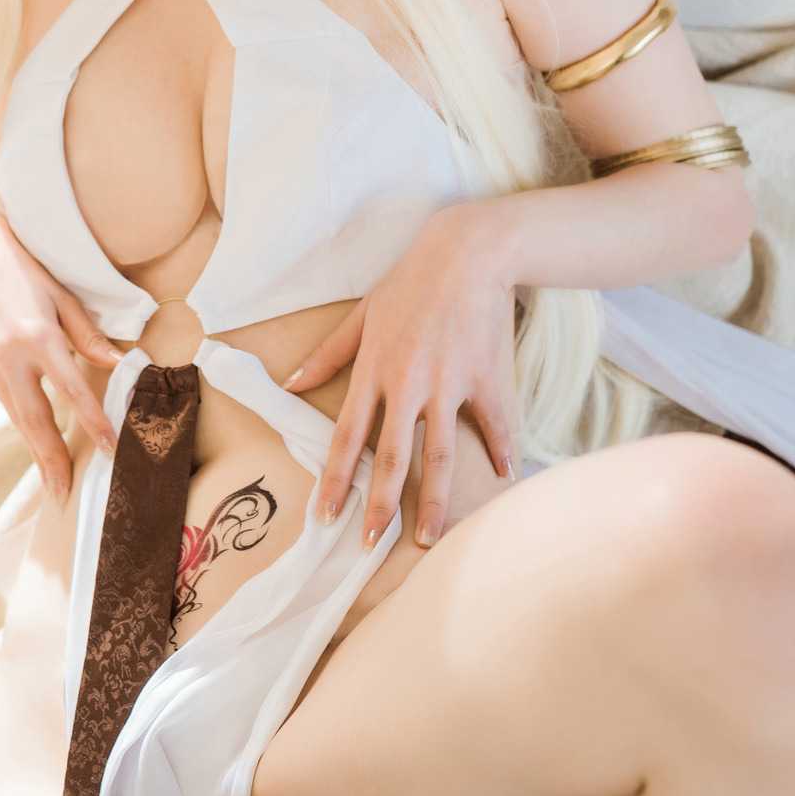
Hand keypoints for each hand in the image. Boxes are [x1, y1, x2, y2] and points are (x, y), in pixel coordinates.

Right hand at [0, 209, 121, 503]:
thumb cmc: (27, 267)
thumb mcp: (63, 295)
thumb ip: (88, 334)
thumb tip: (118, 364)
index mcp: (36, 335)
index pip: (71, 389)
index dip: (92, 421)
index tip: (109, 448)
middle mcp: (10, 356)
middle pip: (34, 418)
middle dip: (51, 459)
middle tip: (64, 494)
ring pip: (17, 417)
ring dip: (35, 452)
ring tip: (53, 483)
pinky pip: (8, 404)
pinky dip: (24, 429)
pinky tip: (37, 447)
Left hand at [280, 202, 517, 548]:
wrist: (468, 251)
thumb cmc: (410, 281)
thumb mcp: (362, 315)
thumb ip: (328, 355)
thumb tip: (292, 383)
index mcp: (373, 371)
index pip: (347, 437)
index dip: (335, 481)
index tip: (326, 517)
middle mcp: (407, 385)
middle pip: (390, 458)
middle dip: (379, 506)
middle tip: (371, 543)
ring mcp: (449, 385)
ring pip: (439, 456)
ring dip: (434, 502)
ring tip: (431, 537)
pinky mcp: (487, 380)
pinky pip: (494, 427)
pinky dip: (500, 453)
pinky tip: (503, 480)